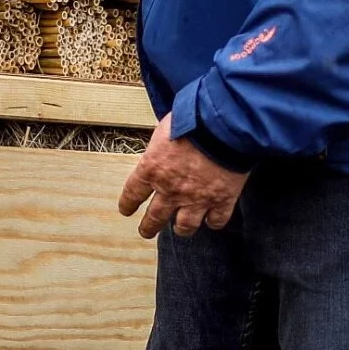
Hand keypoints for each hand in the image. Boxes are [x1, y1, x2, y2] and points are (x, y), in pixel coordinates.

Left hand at [118, 115, 247, 239]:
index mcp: (152, 169)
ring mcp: (196, 198)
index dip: (128, 204)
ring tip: (180, 228)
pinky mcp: (221, 200)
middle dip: (148, 227)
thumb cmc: (192, 118)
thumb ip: (161, 145)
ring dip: (181, 228)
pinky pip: (215, 221)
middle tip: (146, 231)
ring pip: (184, 226)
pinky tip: (211, 219)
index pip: (132, 193)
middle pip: (155, 217)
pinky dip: (213, 221)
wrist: (222, 125)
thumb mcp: (164, 128)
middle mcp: (170, 189)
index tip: (126, 210)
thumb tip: (162, 146)